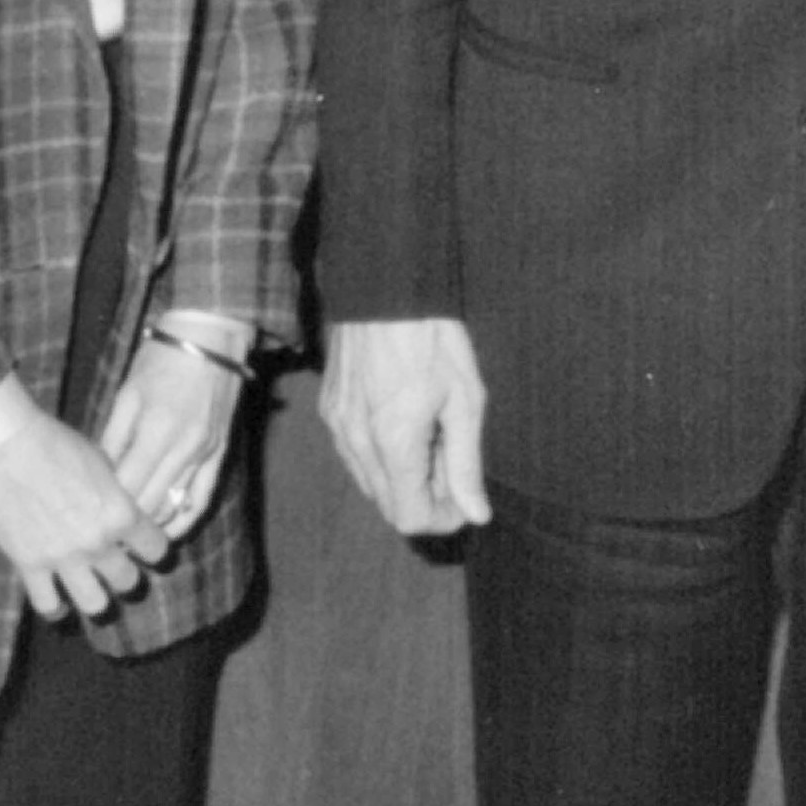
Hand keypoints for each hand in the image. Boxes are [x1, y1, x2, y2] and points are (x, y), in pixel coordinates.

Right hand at [0, 389, 171, 620]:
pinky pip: (48, 605)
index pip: (157, 549)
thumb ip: (116, 493)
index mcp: (120, 513)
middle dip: (124, 575)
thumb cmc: (54, 441)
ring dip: (96, 598)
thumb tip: (123, 506)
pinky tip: (58, 603)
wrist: (4, 442)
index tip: (144, 547)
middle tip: (113, 567)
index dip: (152, 549)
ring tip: (90, 589)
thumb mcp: (100, 460)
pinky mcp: (29, 565)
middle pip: (128, 581)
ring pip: (95, 605)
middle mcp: (98, 542)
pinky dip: (55, 608)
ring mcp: (64, 558)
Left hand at [101, 325, 246, 542]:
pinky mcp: (220, 453)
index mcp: (157, 430)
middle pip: (150, 502)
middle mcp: (185, 447)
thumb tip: (98, 474)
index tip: (86, 517)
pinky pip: (203, 497)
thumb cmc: (162, 359)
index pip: (128, 486)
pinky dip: (185, 519)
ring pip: (175, 505)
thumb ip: (113, 436)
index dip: (106, 507)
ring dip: (151, 525)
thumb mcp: (128, 393)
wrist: (211, 339)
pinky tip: (168, 532)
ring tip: (126, 536)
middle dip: (124, 523)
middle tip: (101, 533)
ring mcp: (206, 453)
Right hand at [321, 317, 490, 536]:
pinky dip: (380, 457)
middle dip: (424, 499)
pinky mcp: (330, 408)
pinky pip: (354, 455)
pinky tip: (405, 423)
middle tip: (453, 465)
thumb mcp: (465, 399)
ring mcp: (337, 425)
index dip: (442, 519)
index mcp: (393, 443)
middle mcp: (356, 442)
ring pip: (370, 483)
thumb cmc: (433, 337)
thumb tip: (475, 513)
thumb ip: (466, 463)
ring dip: (402, 479)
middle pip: (388, 506)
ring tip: (432, 440)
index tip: (465, 500)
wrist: (385, 286)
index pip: (410, 518)